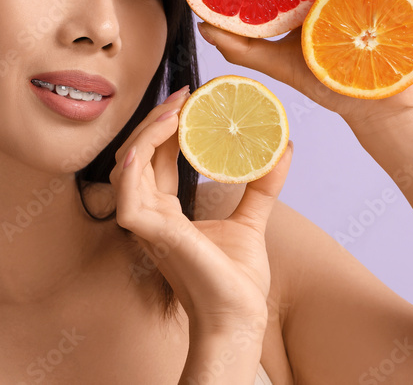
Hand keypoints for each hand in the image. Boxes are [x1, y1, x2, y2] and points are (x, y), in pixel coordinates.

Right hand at [108, 88, 292, 331]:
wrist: (239, 318)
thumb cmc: (237, 281)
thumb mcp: (252, 219)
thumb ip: (262, 185)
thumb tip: (285, 147)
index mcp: (166, 211)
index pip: (157, 157)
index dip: (167, 126)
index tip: (191, 98)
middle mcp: (150, 213)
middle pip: (137, 154)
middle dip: (156, 120)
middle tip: (184, 95)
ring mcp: (145, 224)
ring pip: (126, 165)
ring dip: (147, 132)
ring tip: (176, 110)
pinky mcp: (149, 233)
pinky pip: (127, 191)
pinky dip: (135, 162)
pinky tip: (153, 141)